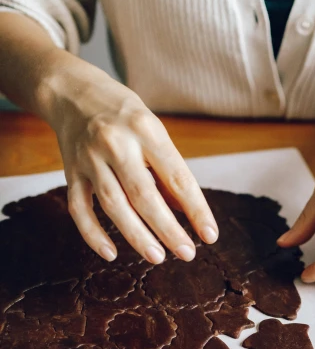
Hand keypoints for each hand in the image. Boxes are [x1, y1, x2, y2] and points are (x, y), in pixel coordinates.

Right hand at [45, 65, 217, 263]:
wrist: (71, 91)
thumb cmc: (124, 115)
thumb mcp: (154, 131)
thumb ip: (167, 171)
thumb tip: (186, 213)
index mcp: (146, 130)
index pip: (177, 177)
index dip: (196, 210)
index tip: (210, 236)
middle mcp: (116, 143)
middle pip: (144, 195)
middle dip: (168, 229)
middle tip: (187, 254)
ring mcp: (89, 158)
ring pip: (113, 204)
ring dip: (136, 235)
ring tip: (157, 257)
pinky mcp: (70, 172)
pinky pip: (79, 208)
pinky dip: (93, 234)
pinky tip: (111, 254)